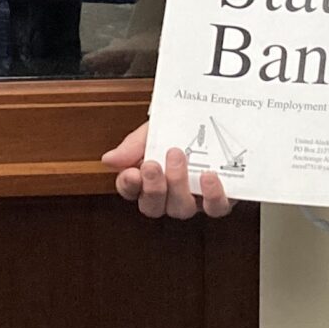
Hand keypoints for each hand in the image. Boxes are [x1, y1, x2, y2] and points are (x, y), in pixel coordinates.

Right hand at [103, 122, 232, 219]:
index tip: (131, 172)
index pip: (130, 191)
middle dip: (151, 187)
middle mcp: (168, 196)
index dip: (128, 186)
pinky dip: (212, 195)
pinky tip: (209, 177)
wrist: (209, 118)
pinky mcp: (219, 199)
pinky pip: (215, 208)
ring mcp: (193, 200)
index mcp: (146, 180)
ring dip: (178, 186)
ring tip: (179, 159)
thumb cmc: (177, 128)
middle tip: (152, 164)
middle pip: (153, 207)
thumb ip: (132, 146)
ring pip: (181, 209)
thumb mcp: (152, 131)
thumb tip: (109, 159)